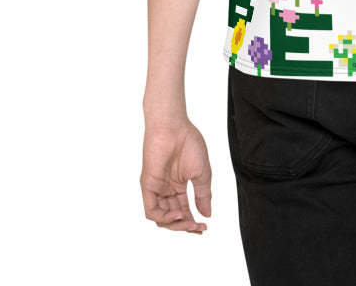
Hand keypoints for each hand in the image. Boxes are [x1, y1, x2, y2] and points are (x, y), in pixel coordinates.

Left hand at [140, 119, 211, 233]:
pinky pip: (152, 210)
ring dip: (176, 224)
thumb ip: (203, 195)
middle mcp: (166, 189)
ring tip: (189, 222)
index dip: (193, 222)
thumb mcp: (202, 173)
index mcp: (178, 184)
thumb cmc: (189, 143)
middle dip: (185, 226)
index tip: (204, 228)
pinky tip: (177, 214)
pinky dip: (164, 217)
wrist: (174, 127)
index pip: (184, 210)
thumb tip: (207, 214)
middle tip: (198, 228)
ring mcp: (156, 188)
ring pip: (161, 218)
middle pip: (173, 217)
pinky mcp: (148, 186)